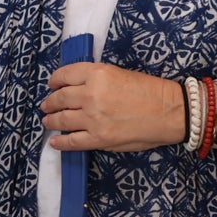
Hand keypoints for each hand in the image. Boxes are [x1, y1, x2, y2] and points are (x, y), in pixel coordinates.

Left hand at [44, 63, 188, 152]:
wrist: (170, 111)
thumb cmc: (150, 90)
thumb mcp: (119, 73)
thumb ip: (96, 79)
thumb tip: (77, 89)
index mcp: (97, 73)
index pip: (65, 75)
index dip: (55, 81)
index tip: (53, 85)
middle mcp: (91, 94)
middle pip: (60, 98)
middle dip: (50, 102)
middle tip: (47, 106)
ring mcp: (92, 118)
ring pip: (62, 119)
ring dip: (51, 121)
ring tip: (48, 121)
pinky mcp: (98, 138)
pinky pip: (71, 141)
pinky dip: (60, 142)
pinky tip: (55, 142)